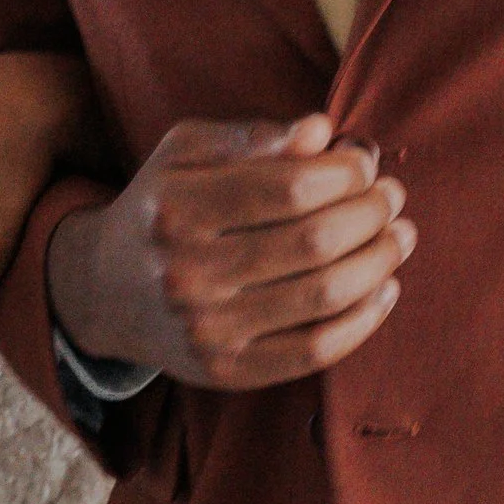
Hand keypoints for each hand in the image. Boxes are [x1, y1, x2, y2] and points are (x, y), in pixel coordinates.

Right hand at [44, 115, 412, 389]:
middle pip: (315, 240)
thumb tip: (322, 132)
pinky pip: (314, 351)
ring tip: (399, 236)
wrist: (105, 290)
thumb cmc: (163, 206)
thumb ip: (253, 136)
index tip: (365, 163)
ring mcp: (207, 329)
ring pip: (324, 295)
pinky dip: (364, 320)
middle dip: (372, 212)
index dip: (347, 173)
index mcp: (177, 208)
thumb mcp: (187, 152)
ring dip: (380, 261)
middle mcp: (187, 273)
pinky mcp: (227, 371)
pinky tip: (385, 289)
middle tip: (392, 197)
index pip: (291, 187)